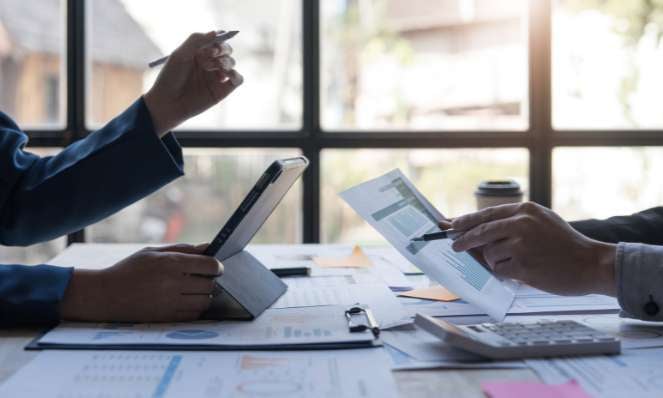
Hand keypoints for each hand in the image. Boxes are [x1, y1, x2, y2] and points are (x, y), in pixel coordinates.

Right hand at [60, 244, 222, 321]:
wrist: (105, 295)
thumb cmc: (130, 269)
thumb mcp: (153, 252)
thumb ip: (183, 249)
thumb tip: (208, 247)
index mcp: (170, 263)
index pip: (209, 265)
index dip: (216, 266)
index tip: (215, 267)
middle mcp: (173, 283)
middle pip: (209, 284)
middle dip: (210, 280)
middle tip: (202, 278)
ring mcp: (170, 303)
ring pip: (204, 301)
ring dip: (204, 295)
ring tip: (194, 290)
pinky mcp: (167, 318)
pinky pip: (193, 315)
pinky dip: (195, 309)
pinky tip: (186, 301)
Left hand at [144, 31, 242, 136]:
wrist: (168, 103)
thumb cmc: (170, 78)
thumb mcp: (180, 54)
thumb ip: (196, 40)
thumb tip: (217, 32)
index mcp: (199, 52)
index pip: (216, 40)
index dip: (217, 39)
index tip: (209, 44)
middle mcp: (210, 63)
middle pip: (226, 49)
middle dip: (221, 49)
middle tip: (210, 54)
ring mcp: (217, 77)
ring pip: (232, 62)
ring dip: (224, 61)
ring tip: (209, 67)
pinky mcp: (223, 91)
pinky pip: (238, 79)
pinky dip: (236, 75)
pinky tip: (227, 74)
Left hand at [449, 202, 616, 295]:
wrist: (590, 264)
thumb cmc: (564, 244)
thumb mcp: (541, 222)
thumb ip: (512, 223)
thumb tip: (478, 229)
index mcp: (524, 210)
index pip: (486, 214)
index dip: (466, 221)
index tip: (451, 225)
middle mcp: (521, 223)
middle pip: (480, 232)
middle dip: (464, 240)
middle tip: (454, 245)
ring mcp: (521, 244)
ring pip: (488, 254)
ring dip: (495, 261)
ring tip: (519, 262)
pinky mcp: (522, 265)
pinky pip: (498, 269)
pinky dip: (504, 272)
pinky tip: (522, 271)